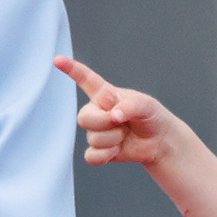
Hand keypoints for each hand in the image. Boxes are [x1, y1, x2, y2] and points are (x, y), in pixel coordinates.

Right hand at [57, 55, 187, 169]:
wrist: (159, 140)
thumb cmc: (151, 116)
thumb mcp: (145, 105)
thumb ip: (129, 106)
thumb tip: (113, 116)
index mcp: (105, 94)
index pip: (85, 79)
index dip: (71, 69)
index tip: (58, 60)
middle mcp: (97, 111)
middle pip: (83, 118)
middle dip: (104, 122)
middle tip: (121, 122)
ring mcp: (97, 131)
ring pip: (93, 138)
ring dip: (114, 138)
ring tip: (126, 134)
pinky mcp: (99, 150)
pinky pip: (91, 156)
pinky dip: (105, 155)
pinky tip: (116, 150)